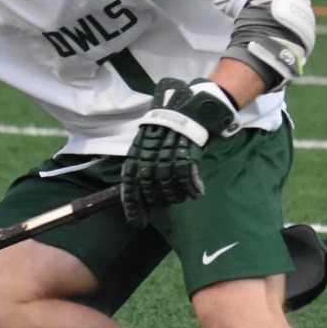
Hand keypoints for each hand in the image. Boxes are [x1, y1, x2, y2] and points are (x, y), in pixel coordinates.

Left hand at [119, 77, 236, 226]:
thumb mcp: (149, 138)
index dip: (132, 206)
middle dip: (157, 201)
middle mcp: (149, 155)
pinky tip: (196, 192)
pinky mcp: (186, 154)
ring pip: (168, 186)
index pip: (130, 185)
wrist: (190, 105)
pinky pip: (186, 179)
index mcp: (137, 151)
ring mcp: (168, 155)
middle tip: (164, 204)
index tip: (136, 222)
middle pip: (150, 189)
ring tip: (180, 197)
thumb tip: (142, 187)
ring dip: (175, 196)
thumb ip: (144, 160)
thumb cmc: (168, 122)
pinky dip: (191, 188)